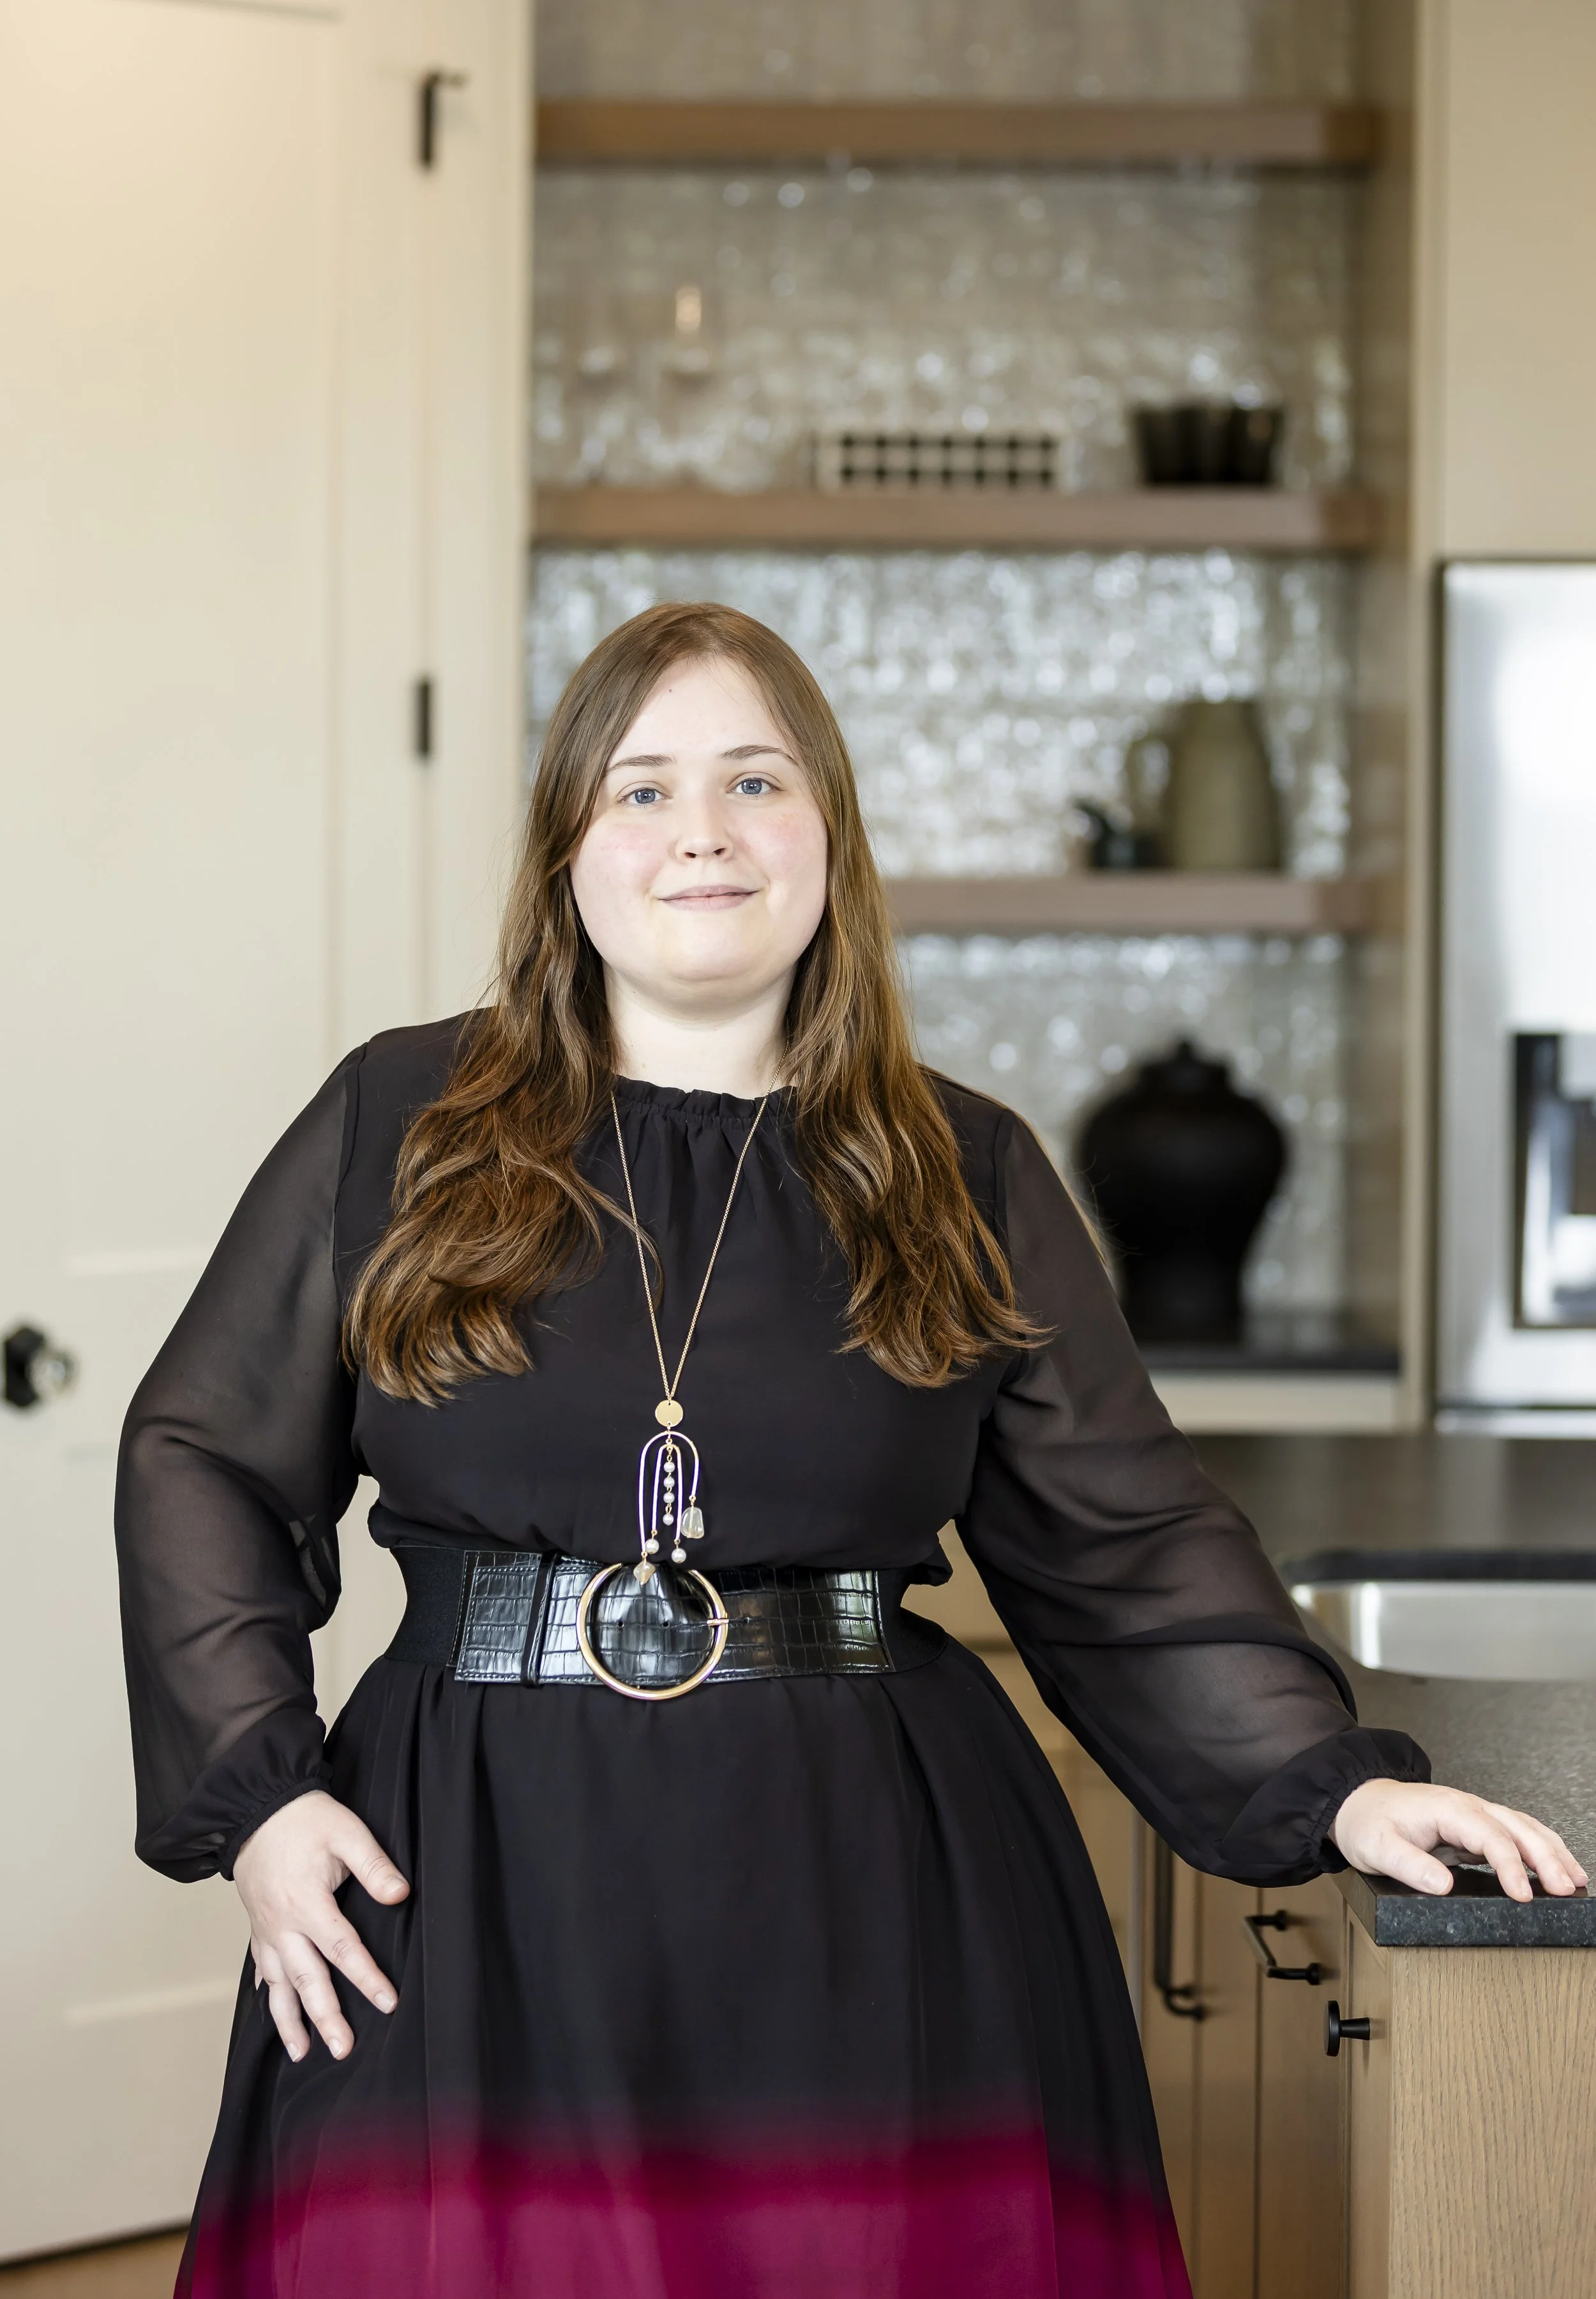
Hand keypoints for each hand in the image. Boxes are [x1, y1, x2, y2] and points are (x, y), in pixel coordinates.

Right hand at [233, 1789, 409, 2061]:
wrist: (258, 1809)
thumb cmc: (306, 1820)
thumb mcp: (347, 1832)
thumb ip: (374, 1866)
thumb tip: (400, 1895)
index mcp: (307, 1903)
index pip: (342, 1949)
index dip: (366, 1977)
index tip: (388, 2002)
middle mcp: (283, 1925)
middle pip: (307, 1979)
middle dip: (326, 2017)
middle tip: (343, 2050)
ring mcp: (266, 1930)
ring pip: (277, 1985)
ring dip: (289, 2021)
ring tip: (302, 2053)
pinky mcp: (257, 1929)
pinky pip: (260, 1971)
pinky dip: (267, 1997)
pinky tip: (274, 2014)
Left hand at [1332, 1779, 1587, 1902]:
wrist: (1357, 1802)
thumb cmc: (1368, 1822)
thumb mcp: (1377, 1847)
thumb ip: (1409, 1865)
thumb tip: (1442, 1885)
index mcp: (1447, 1809)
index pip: (1489, 1836)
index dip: (1510, 1866)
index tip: (1523, 1895)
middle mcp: (1466, 1806)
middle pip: (1517, 1828)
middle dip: (1546, 1858)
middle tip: (1566, 1888)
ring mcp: (1473, 1814)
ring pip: (1523, 1827)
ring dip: (1551, 1851)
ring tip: (1575, 1879)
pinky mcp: (1474, 1826)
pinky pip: (1515, 1833)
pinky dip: (1540, 1848)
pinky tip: (1554, 1865)